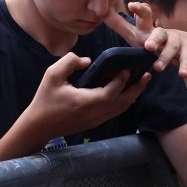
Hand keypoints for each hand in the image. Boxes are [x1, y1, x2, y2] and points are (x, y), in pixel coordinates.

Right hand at [24, 52, 150, 142]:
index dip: (121, 81)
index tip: (127, 69)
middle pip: (123, 103)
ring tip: (142, 81)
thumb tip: (88, 61)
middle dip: (137, 89)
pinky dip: (124, 102)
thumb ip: (69, 62)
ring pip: (121, 109)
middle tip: (147, 75)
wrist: (39, 126)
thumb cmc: (45, 100)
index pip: (110, 93)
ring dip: (133, 95)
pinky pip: (115, 112)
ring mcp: (95, 120)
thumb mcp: (52, 75)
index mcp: (84, 101)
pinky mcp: (94, 122)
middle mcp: (93, 113)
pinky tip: (127, 92)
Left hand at [104, 2, 186, 78]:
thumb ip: (121, 25)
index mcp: (149, 30)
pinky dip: (184, 67)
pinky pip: (186, 60)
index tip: (132, 5)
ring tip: (158, 68)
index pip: (144, 17)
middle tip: (148, 46)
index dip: (139, 10)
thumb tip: (102, 13)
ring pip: (172, 47)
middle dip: (154, 38)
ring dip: (165, 57)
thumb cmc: (157, 42)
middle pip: (159, 32)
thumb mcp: (138, 35)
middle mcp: (164, 34)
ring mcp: (177, 41)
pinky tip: (182, 75)